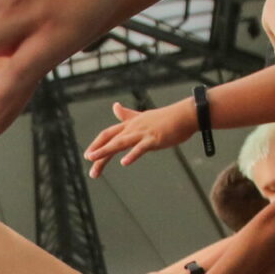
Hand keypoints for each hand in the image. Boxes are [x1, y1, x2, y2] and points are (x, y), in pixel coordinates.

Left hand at [83, 101, 197, 177]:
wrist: (185, 114)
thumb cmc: (167, 118)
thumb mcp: (143, 116)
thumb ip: (127, 115)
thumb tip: (114, 106)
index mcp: (130, 124)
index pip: (108, 133)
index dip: (97, 143)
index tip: (88, 155)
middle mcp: (133, 127)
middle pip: (110, 140)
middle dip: (98, 152)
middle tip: (89, 167)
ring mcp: (143, 133)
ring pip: (120, 142)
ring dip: (105, 151)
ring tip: (94, 160)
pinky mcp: (154, 139)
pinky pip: (141, 148)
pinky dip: (132, 155)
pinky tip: (124, 162)